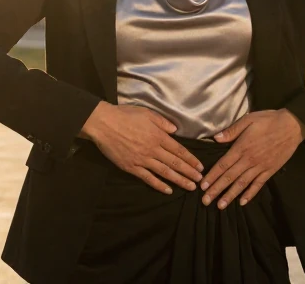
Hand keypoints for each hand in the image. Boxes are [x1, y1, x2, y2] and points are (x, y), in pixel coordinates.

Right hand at [79, 102, 204, 194]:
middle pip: (175, 163)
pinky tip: (168, 191)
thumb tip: (175, 130)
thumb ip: (162, 122)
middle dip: (189, 172)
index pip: (179, 150)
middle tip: (200, 180)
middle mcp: (153, 149)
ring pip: (164, 172)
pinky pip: (148, 178)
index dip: (191, 159)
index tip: (200, 167)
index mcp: (158, 136)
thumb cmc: (125, 116)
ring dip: (179, 180)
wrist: (104, 124)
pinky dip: (159, 185)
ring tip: (190, 187)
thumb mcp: (147, 113)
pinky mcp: (132, 167)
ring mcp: (142, 160)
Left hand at [201, 109, 304, 208]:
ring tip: (220, 206)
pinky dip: (250, 194)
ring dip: (230, 195)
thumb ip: (232, 130)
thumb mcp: (248, 120)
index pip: (223, 165)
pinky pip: (258, 185)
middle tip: (205, 201)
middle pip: (230, 177)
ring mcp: (260, 167)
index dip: (212, 176)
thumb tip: (215, 138)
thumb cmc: (269, 120)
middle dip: (216, 190)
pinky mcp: (270, 171)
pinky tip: (242, 202)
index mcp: (241, 147)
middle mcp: (249, 160)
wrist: (292, 126)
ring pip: (242, 184)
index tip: (202, 186)